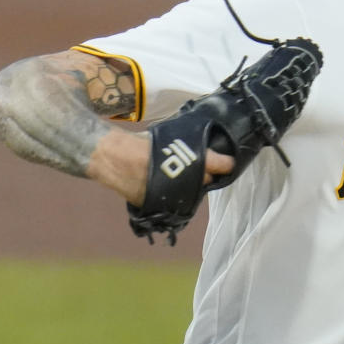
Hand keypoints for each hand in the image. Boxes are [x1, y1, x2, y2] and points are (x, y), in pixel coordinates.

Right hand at [87, 130, 234, 206]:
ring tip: (187, 179)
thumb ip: (186, 146)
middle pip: (207, 180)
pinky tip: (175, 190)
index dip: (226, 164)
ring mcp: (176, 194)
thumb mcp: (169, 138)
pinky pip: (177, 202)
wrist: (115, 159)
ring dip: (193, 187)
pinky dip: (179, 196)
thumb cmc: (141, 144)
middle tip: (203, 169)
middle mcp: (188, 178)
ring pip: (194, 193)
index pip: (220, 164)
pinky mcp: (163, 205)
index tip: (228, 163)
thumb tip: (202, 146)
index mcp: (192, 158)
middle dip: (207, 175)